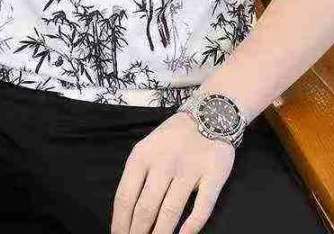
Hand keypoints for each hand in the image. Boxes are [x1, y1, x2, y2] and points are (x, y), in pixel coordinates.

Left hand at [111, 112, 234, 233]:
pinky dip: (191, 226)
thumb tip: (125, 212)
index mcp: (142, 156)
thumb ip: (137, 175)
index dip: (120, 223)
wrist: (210, 113)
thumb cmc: (174, 135)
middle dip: (137, 233)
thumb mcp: (148, 147)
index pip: (125, 197)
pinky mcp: (213, 175)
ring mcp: (189, 170)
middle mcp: (163, 163)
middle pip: (145, 208)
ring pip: (170, 211)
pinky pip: (201, 207)